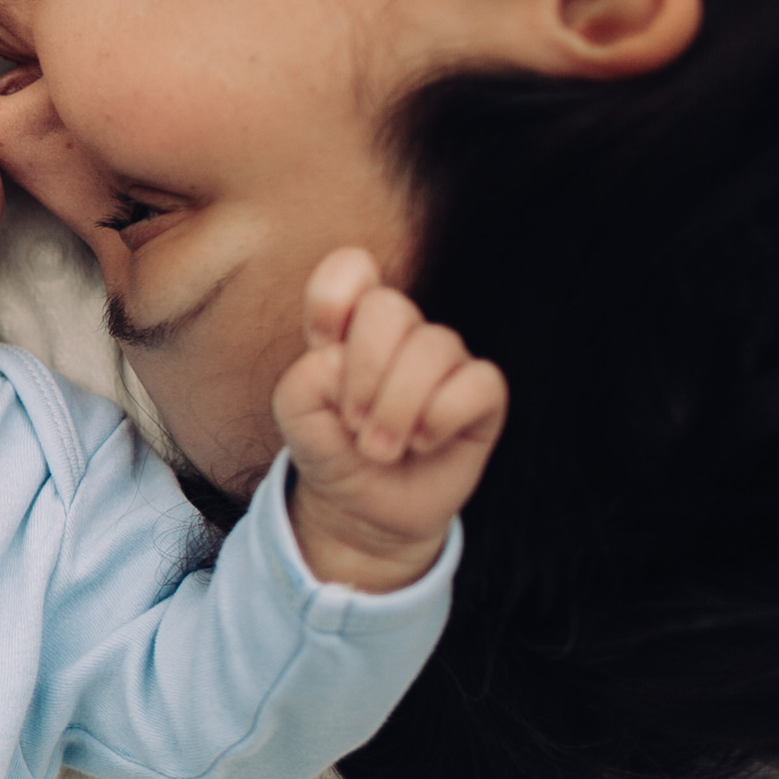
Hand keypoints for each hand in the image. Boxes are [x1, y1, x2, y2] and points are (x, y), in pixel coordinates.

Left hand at [272, 249, 507, 591]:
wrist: (363, 510)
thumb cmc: (331, 451)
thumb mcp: (296, 419)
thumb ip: (304, 382)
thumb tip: (345, 364)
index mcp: (351, 326)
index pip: (352, 268)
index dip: (334, 298)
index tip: (321, 345)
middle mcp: (402, 334)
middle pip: (389, 306)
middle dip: (364, 372)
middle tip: (353, 422)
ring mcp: (445, 361)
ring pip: (434, 345)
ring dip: (397, 408)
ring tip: (380, 448)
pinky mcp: (482, 395)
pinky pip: (478, 381)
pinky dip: (441, 418)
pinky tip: (424, 443)